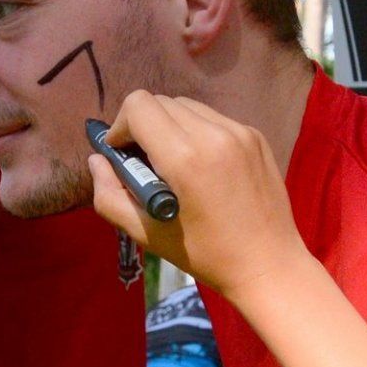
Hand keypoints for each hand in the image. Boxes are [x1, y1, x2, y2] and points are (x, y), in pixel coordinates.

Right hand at [86, 90, 307, 300]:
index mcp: (185, 158)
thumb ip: (110, 196)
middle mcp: (215, 134)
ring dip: (169, 127)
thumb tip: (97, 160)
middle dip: (143, 127)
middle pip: (160, 102)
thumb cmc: (205, 255)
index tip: (123, 155)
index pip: (139, 106)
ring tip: (173, 165)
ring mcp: (240, 131)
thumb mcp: (146, 235)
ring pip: (186, 106)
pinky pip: (212, 119)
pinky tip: (202, 167)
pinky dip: (196, 133)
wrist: (269, 264)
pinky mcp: (255, 135)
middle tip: (145, 164)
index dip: (121, 127)